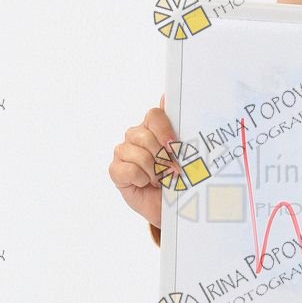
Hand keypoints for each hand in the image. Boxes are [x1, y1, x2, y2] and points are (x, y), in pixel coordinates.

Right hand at [107, 92, 181, 227]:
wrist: (172, 205)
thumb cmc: (179, 177)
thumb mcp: (185, 154)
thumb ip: (178, 125)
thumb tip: (166, 96)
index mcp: (153, 128)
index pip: (154, 116)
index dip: (163, 129)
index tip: (174, 145)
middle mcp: (136, 136)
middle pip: (143, 135)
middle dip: (162, 156)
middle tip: (173, 170)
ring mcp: (124, 152)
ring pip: (136, 153)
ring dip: (154, 170)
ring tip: (162, 179)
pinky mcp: (116, 170)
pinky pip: (127, 169)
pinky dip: (141, 179)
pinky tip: (146, 183)